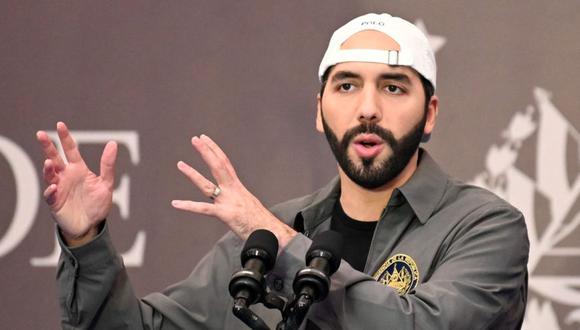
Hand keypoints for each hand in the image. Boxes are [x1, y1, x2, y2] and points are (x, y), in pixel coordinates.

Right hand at [36, 122, 117, 246]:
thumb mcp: (106, 183)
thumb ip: (108, 164)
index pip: (70, 150)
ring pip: (49, 175)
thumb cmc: (98, 204)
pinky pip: (50, 195)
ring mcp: (59, 189)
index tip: (60, 125)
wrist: (92, 225)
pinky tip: (53, 188)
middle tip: (41, 134)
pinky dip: (50, 191)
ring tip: (49, 162)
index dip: (65, 138)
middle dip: (47, 147)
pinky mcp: (55, 203)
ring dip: (48, 169)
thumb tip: (113, 143)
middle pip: (54, 158)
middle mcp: (66, 177)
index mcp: (78, 170)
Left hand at [171, 135, 295, 246]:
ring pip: (208, 185)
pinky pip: (204, 209)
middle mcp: (233, 191)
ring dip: (192, 174)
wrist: (272, 232)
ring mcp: (229, 202)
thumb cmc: (261, 222)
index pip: (225, 164)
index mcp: (238, 188)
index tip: (205, 139)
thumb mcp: (249, 206)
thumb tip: (236, 203)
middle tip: (195, 139)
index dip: (215, 150)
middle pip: (219, 166)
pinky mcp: (226, 214)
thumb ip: (238, 202)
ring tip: (180, 164)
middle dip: (206, 151)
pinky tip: (175, 203)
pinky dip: (188, 206)